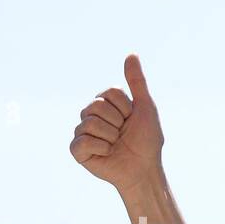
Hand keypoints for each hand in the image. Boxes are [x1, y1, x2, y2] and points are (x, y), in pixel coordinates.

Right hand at [69, 54, 164, 193]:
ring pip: (90, 123)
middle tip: (123, 134)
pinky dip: (100, 149)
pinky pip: (82, 142)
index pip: (109, 93)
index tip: (132, 120)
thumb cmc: (147, 141)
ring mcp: (82, 132)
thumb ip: (137, 82)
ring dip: (111, 137)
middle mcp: (91, 116)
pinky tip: (107, 154)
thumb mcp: (145, 108)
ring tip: (115, 145)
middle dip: (117, 122)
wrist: (144, 169)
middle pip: (97, 106)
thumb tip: (132, 54)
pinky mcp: (77, 150)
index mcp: (105, 104)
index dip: (126, 108)